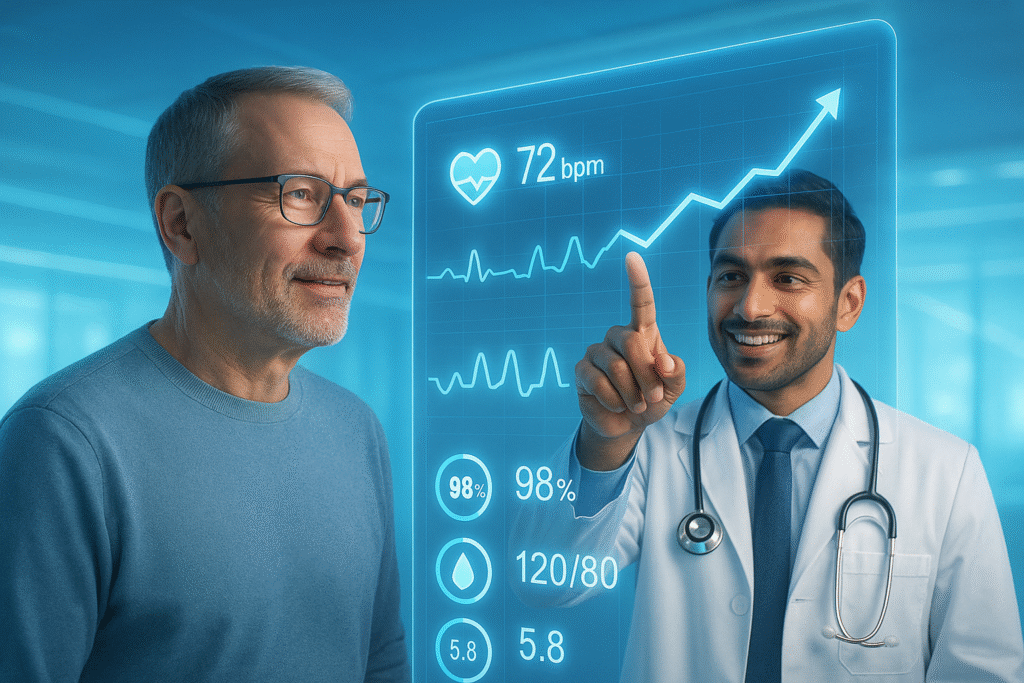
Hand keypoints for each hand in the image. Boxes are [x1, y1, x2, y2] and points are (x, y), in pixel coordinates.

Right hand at [575, 252, 685, 469]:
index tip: (632, 257)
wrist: (627, 424)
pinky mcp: (582, 371)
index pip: (641, 302)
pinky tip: (617, 404)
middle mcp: (617, 337)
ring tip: (636, 404)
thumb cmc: (651, 399)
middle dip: (646, 374)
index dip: (637, 280)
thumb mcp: (673, 389)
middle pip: (631, 342)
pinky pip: (600, 383)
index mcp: (643, 333)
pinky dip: (615, 400)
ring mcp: (597, 352)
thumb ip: (676, 372)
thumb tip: (662, 361)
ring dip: (633, 393)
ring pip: (616, 367)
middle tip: (652, 397)